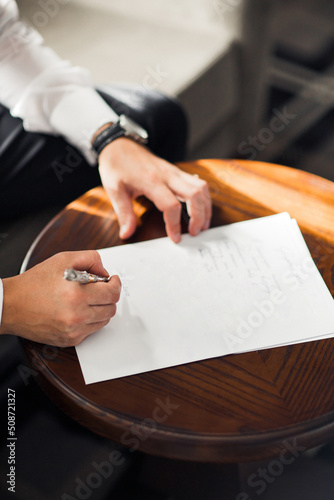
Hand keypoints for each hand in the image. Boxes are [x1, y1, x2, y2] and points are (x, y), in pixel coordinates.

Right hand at [0, 251, 120, 346]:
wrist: (11, 305)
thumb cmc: (34, 283)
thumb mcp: (63, 260)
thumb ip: (90, 259)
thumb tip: (105, 272)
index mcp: (77, 295)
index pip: (112, 294)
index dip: (115, 284)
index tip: (112, 280)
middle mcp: (77, 316)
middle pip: (111, 308)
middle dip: (109, 296)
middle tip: (99, 288)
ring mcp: (73, 331)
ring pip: (103, 321)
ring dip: (100, 308)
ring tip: (87, 299)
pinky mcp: (69, 340)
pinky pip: (91, 331)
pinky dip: (90, 320)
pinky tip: (77, 310)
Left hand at [98, 138, 211, 242]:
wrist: (120, 144)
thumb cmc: (116, 165)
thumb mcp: (114, 190)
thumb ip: (123, 213)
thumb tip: (126, 234)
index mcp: (151, 181)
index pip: (171, 205)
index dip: (175, 224)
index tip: (175, 238)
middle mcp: (167, 175)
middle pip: (194, 195)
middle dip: (199, 217)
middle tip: (194, 233)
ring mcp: (174, 172)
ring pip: (201, 188)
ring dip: (205, 207)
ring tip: (202, 224)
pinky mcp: (177, 172)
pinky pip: (198, 183)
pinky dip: (204, 197)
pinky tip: (200, 209)